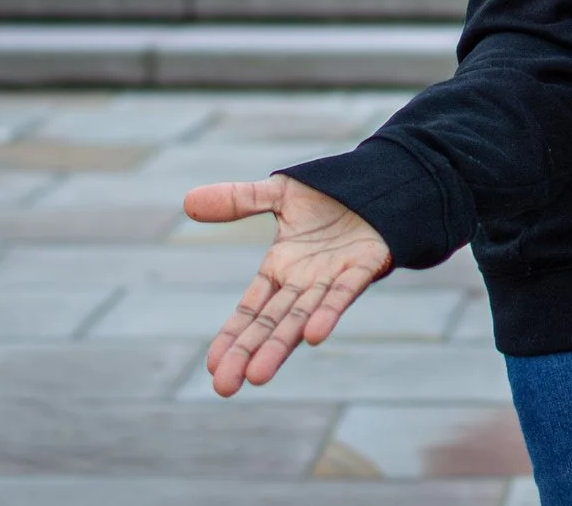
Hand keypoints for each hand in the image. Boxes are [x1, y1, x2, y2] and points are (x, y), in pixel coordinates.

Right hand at [183, 176, 392, 396]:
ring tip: (258, 376)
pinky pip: (344, 292)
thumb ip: (238, 199)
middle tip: (224, 388)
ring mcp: (333, 277)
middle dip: (248, 354)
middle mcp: (305, 281)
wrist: (384, 184)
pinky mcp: (364, 266)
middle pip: (271, 323)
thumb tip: (186, 201)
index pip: (251, 309)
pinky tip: (315, 335)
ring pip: (302, 316)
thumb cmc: (330, 196)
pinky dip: (329, 312)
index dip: (232, 336)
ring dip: (281, 346)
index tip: (211, 366)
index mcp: (282, 268)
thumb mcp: (279, 194)